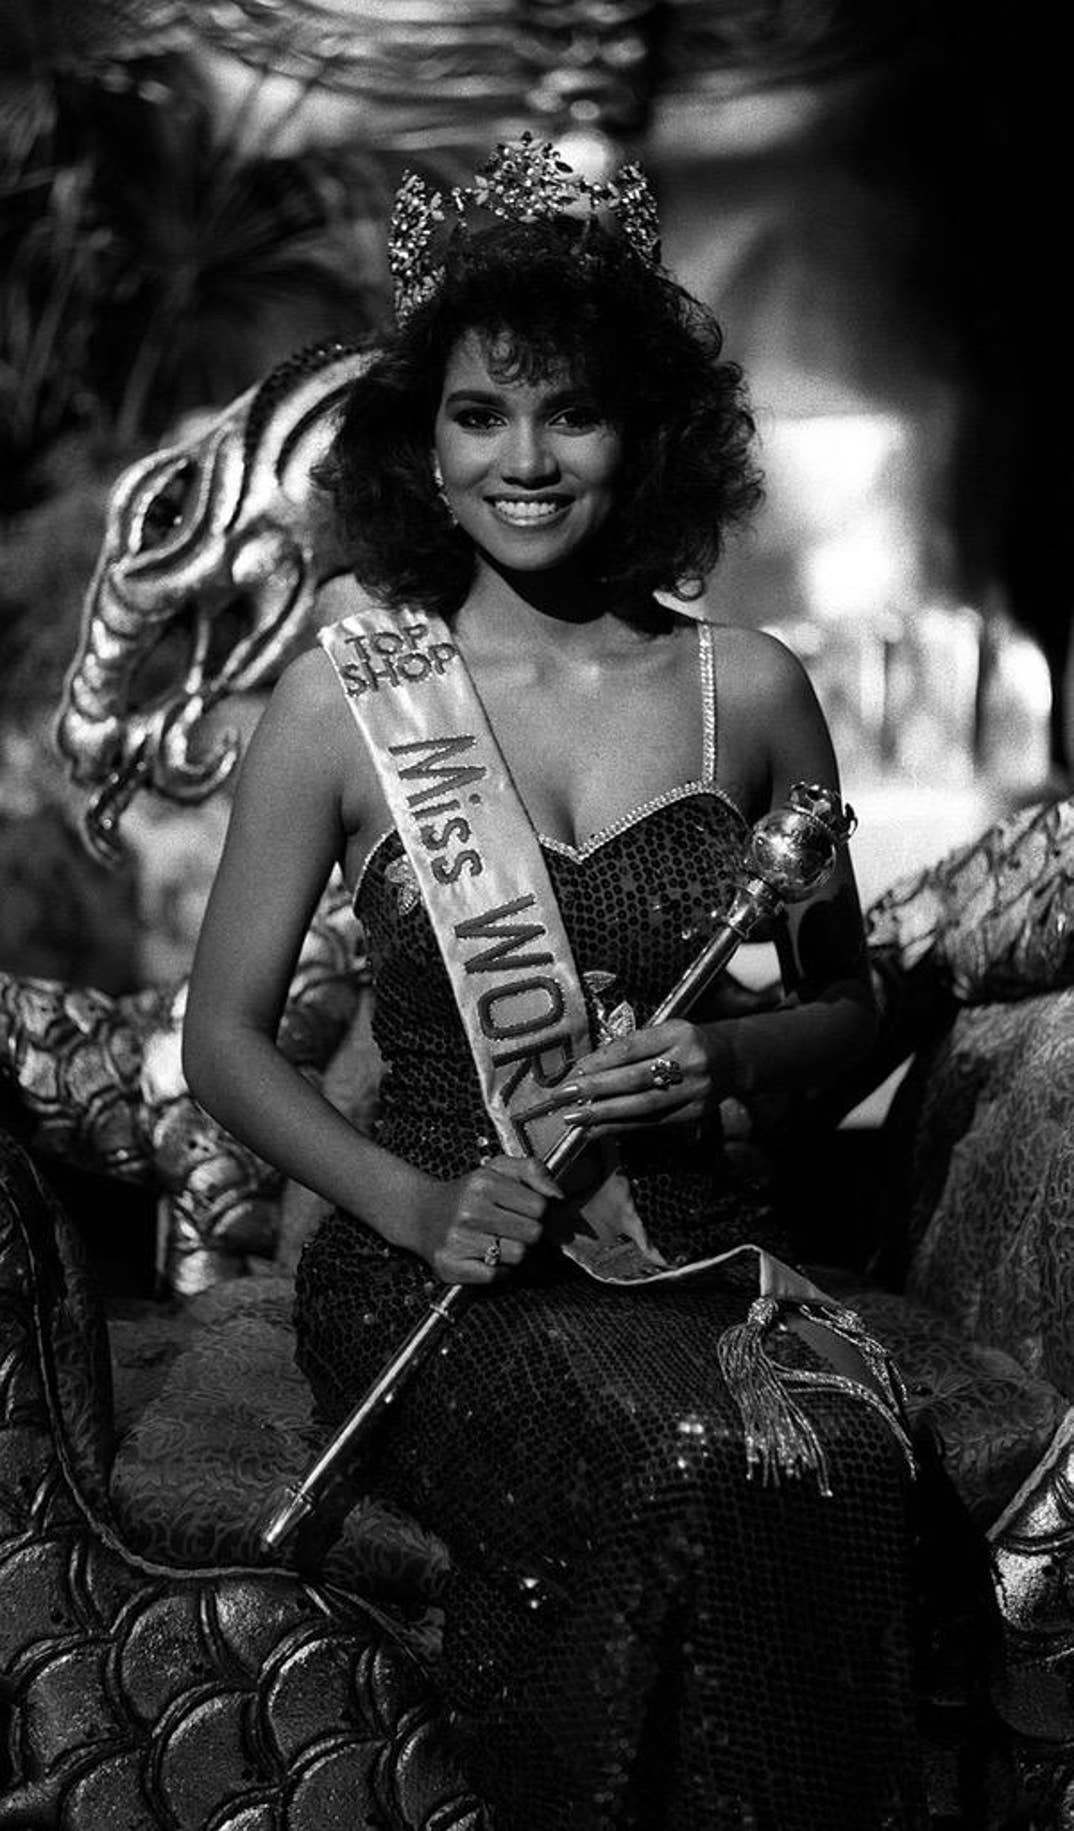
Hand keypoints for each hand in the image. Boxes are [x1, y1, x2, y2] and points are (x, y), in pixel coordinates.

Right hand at [409, 1154, 561, 1284]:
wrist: (422, 1213)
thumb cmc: (467, 1193)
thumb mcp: (498, 1168)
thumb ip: (533, 1171)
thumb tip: (558, 1196)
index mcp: (484, 1183)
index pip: (540, 1206)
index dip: (539, 1211)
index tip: (527, 1211)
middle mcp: (469, 1210)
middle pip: (533, 1234)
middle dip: (529, 1232)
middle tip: (512, 1226)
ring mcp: (458, 1240)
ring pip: (518, 1256)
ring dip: (514, 1251)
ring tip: (497, 1239)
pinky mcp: (451, 1266)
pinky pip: (496, 1276)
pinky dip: (498, 1270)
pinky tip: (486, 1256)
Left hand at [550, 1019, 731, 1138]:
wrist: (732, 1059)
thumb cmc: (687, 1042)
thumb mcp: (665, 1031)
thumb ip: (633, 1047)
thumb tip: (587, 1069)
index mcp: (679, 1033)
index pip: (632, 1048)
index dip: (600, 1061)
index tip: (574, 1072)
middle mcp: (690, 1061)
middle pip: (635, 1079)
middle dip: (596, 1089)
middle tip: (564, 1096)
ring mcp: (695, 1090)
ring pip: (642, 1106)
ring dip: (604, 1114)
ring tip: (575, 1119)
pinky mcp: (694, 1114)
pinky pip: (652, 1123)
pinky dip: (621, 1127)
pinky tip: (597, 1131)